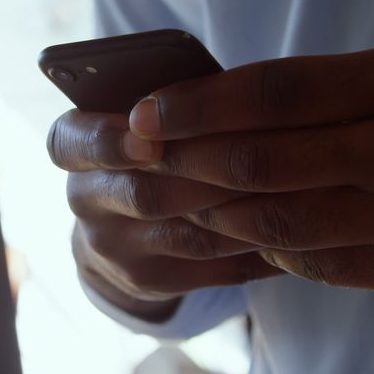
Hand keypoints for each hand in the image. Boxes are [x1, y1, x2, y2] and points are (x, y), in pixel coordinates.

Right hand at [47, 110, 283, 320]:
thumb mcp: (139, 120)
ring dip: (245, 212)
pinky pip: (214, 267)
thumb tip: (219, 92)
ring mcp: (113, 249)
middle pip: (143, 194)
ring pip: (188, 233)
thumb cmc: (147, 148)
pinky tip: (302, 227)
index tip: (148, 141)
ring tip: (297, 190)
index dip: (108, 141)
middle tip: (261, 157)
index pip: (71, 142)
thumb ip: (165, 107)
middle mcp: (84, 200)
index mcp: (73, 145)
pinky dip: (261, 246)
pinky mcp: (149, 281)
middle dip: (205, 176)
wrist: (121, 227)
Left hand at [129, 45, 373, 300]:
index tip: (145, 115)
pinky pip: (321, 268)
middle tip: (139, 163)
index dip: (200, 105)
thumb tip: (227, 105)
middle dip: (187, 165)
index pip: (279, 92)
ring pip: (284, 225)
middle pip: (268, 164)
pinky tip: (241, 236)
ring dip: (216, 214)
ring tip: (176, 202)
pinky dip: (269, 251)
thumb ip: (329, 87)